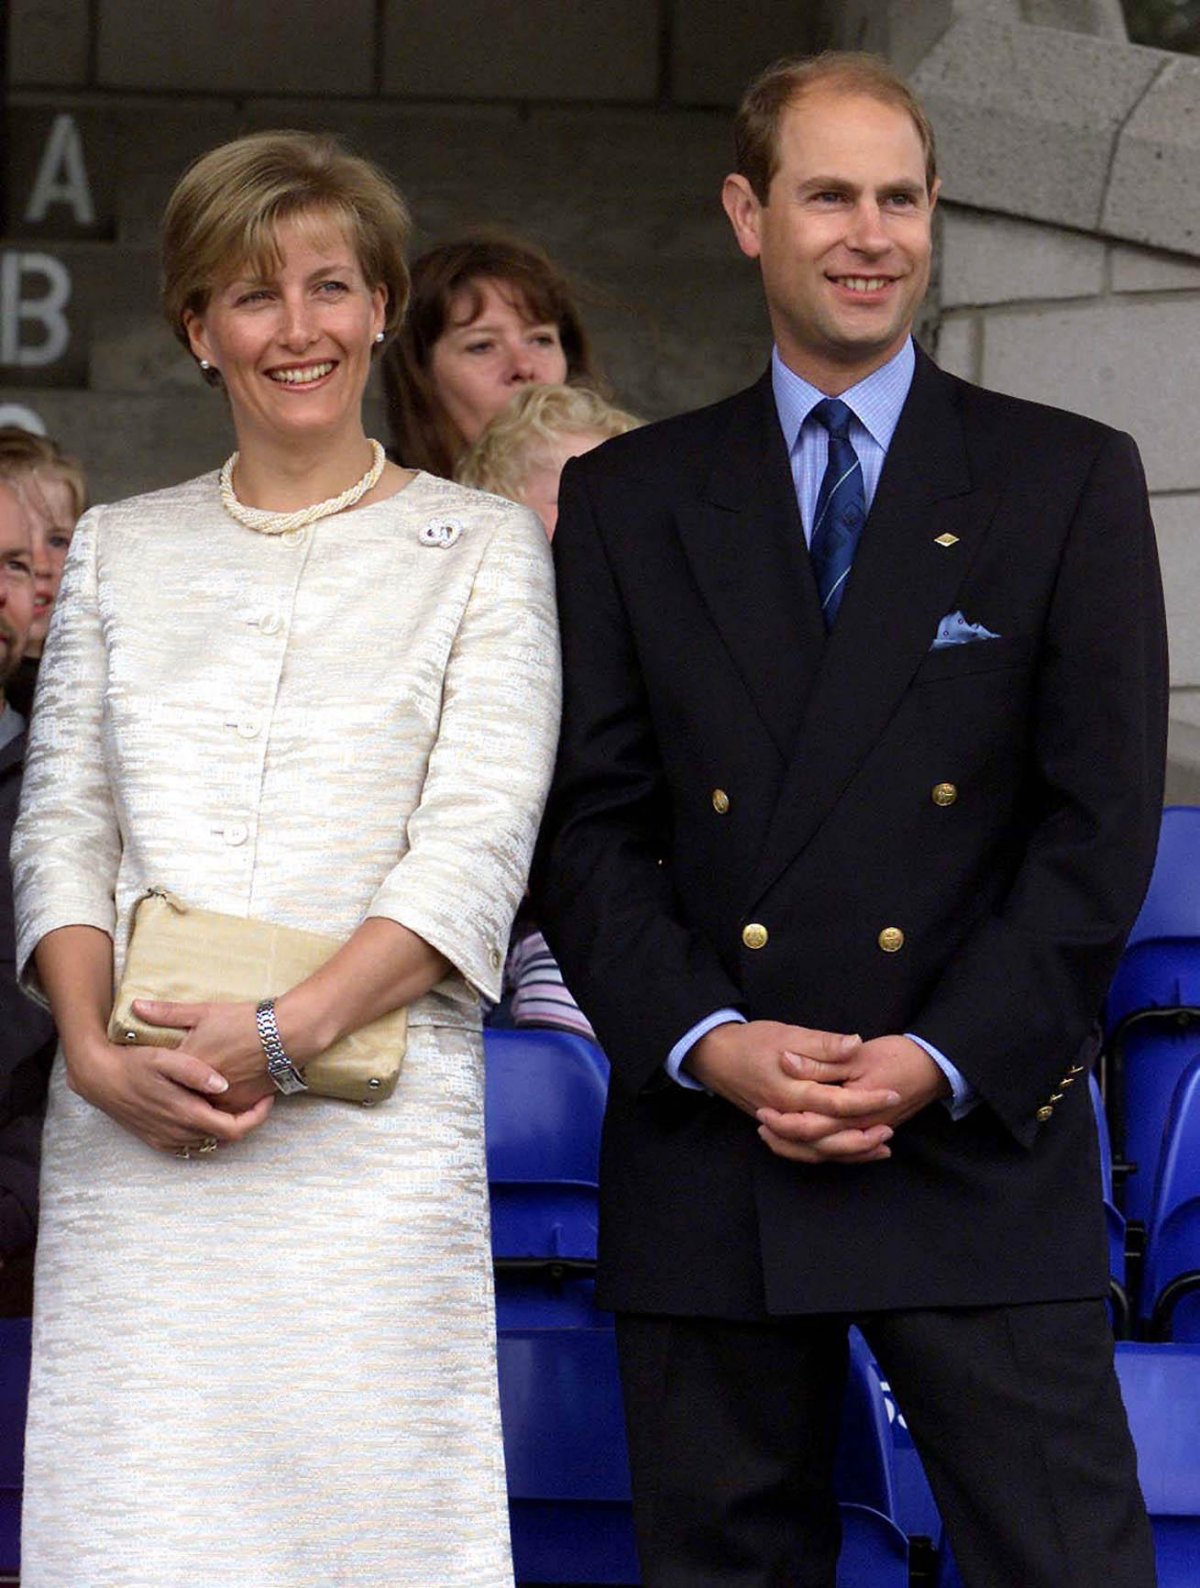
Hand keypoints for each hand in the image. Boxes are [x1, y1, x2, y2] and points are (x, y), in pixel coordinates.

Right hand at [66, 1031, 273, 1153]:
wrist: (98, 1078)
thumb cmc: (133, 1063)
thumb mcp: (164, 1058)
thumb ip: (195, 1072)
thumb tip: (223, 1086)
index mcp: (185, 1114)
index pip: (234, 1129)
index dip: (256, 1117)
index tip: (266, 1097)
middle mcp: (177, 1133)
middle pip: (226, 1138)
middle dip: (246, 1119)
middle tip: (257, 1096)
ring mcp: (166, 1140)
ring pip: (210, 1143)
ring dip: (226, 1126)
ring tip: (238, 1101)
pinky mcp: (157, 1141)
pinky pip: (191, 1145)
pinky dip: (207, 1132)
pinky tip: (210, 1112)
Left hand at [132, 998, 275, 1113]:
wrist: (284, 1034)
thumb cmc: (242, 1020)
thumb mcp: (203, 1012)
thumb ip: (167, 1013)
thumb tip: (136, 1006)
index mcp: (188, 1067)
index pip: (159, 1080)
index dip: (153, 1078)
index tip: (146, 1076)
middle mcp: (203, 1090)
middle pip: (179, 1099)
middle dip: (172, 1097)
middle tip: (164, 1093)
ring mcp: (224, 1100)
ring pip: (202, 1111)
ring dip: (196, 1107)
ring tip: (191, 1098)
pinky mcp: (243, 1104)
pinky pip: (225, 1115)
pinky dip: (219, 1109)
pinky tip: (217, 1098)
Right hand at [687, 1020, 899, 1163]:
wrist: (716, 1057)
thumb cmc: (752, 1042)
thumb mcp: (788, 1034)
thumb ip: (823, 1044)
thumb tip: (856, 1044)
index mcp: (792, 1091)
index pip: (837, 1103)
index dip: (868, 1100)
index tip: (892, 1093)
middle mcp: (787, 1115)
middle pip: (830, 1138)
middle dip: (864, 1136)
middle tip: (892, 1127)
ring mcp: (783, 1126)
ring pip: (820, 1150)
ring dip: (852, 1151)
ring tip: (882, 1145)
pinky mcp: (781, 1129)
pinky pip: (808, 1150)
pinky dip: (833, 1153)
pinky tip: (853, 1149)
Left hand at [757, 1034, 949, 1162]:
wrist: (934, 1067)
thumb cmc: (897, 1057)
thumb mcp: (857, 1055)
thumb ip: (821, 1060)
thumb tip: (786, 1059)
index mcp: (852, 1110)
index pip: (810, 1125)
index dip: (783, 1121)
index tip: (762, 1111)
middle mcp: (859, 1129)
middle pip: (816, 1146)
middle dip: (786, 1140)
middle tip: (762, 1126)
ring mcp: (866, 1134)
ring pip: (829, 1153)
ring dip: (800, 1148)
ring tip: (774, 1137)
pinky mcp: (871, 1132)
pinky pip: (843, 1151)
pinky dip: (822, 1150)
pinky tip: (808, 1143)